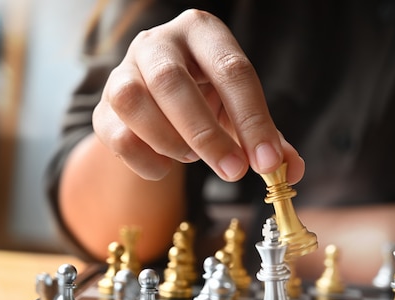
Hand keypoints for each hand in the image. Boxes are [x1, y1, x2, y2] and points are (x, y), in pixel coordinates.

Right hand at [92, 9, 303, 182]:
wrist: (162, 100)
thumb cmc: (210, 99)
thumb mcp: (242, 112)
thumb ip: (268, 139)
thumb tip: (292, 171)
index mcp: (203, 33)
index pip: (233, 70)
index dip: (253, 120)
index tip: (268, 163)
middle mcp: (158, 42)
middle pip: (172, 81)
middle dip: (206, 135)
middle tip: (234, 172)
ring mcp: (124, 70)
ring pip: (133, 101)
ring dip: (171, 141)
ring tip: (192, 157)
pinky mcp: (102, 105)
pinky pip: (116, 134)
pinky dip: (146, 159)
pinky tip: (166, 166)